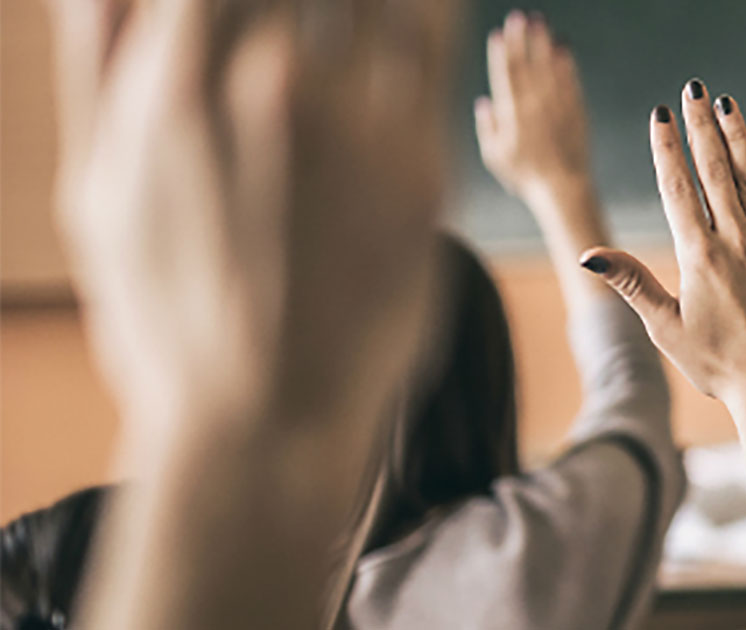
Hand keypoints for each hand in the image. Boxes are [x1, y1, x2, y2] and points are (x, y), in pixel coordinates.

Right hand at [56, 0, 455, 419]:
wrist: (262, 424)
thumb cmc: (165, 318)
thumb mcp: (99, 193)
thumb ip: (99, 69)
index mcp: (175, 87)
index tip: (234, 0)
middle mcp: (268, 87)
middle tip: (290, 10)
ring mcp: (355, 126)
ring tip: (357, 3)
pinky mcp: (421, 163)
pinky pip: (434, 40)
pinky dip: (425, 4)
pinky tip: (418, 1)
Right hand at [474, 10, 591, 205]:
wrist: (562, 188)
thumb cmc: (525, 175)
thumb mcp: (495, 156)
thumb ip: (487, 127)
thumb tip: (483, 102)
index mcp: (511, 115)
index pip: (505, 77)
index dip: (501, 53)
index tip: (498, 33)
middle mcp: (534, 107)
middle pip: (527, 66)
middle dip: (522, 39)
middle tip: (519, 16)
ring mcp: (557, 107)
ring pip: (549, 69)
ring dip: (544, 44)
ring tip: (540, 22)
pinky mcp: (576, 111)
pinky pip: (570, 82)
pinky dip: (567, 64)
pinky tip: (564, 47)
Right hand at [580, 81, 745, 409]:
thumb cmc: (716, 364)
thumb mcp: (664, 327)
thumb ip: (631, 283)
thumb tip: (589, 254)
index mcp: (699, 257)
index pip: (678, 188)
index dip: (667, 147)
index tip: (660, 113)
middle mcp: (735, 241)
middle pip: (714, 169)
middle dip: (701, 125)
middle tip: (692, 89)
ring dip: (736, 136)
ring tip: (725, 103)